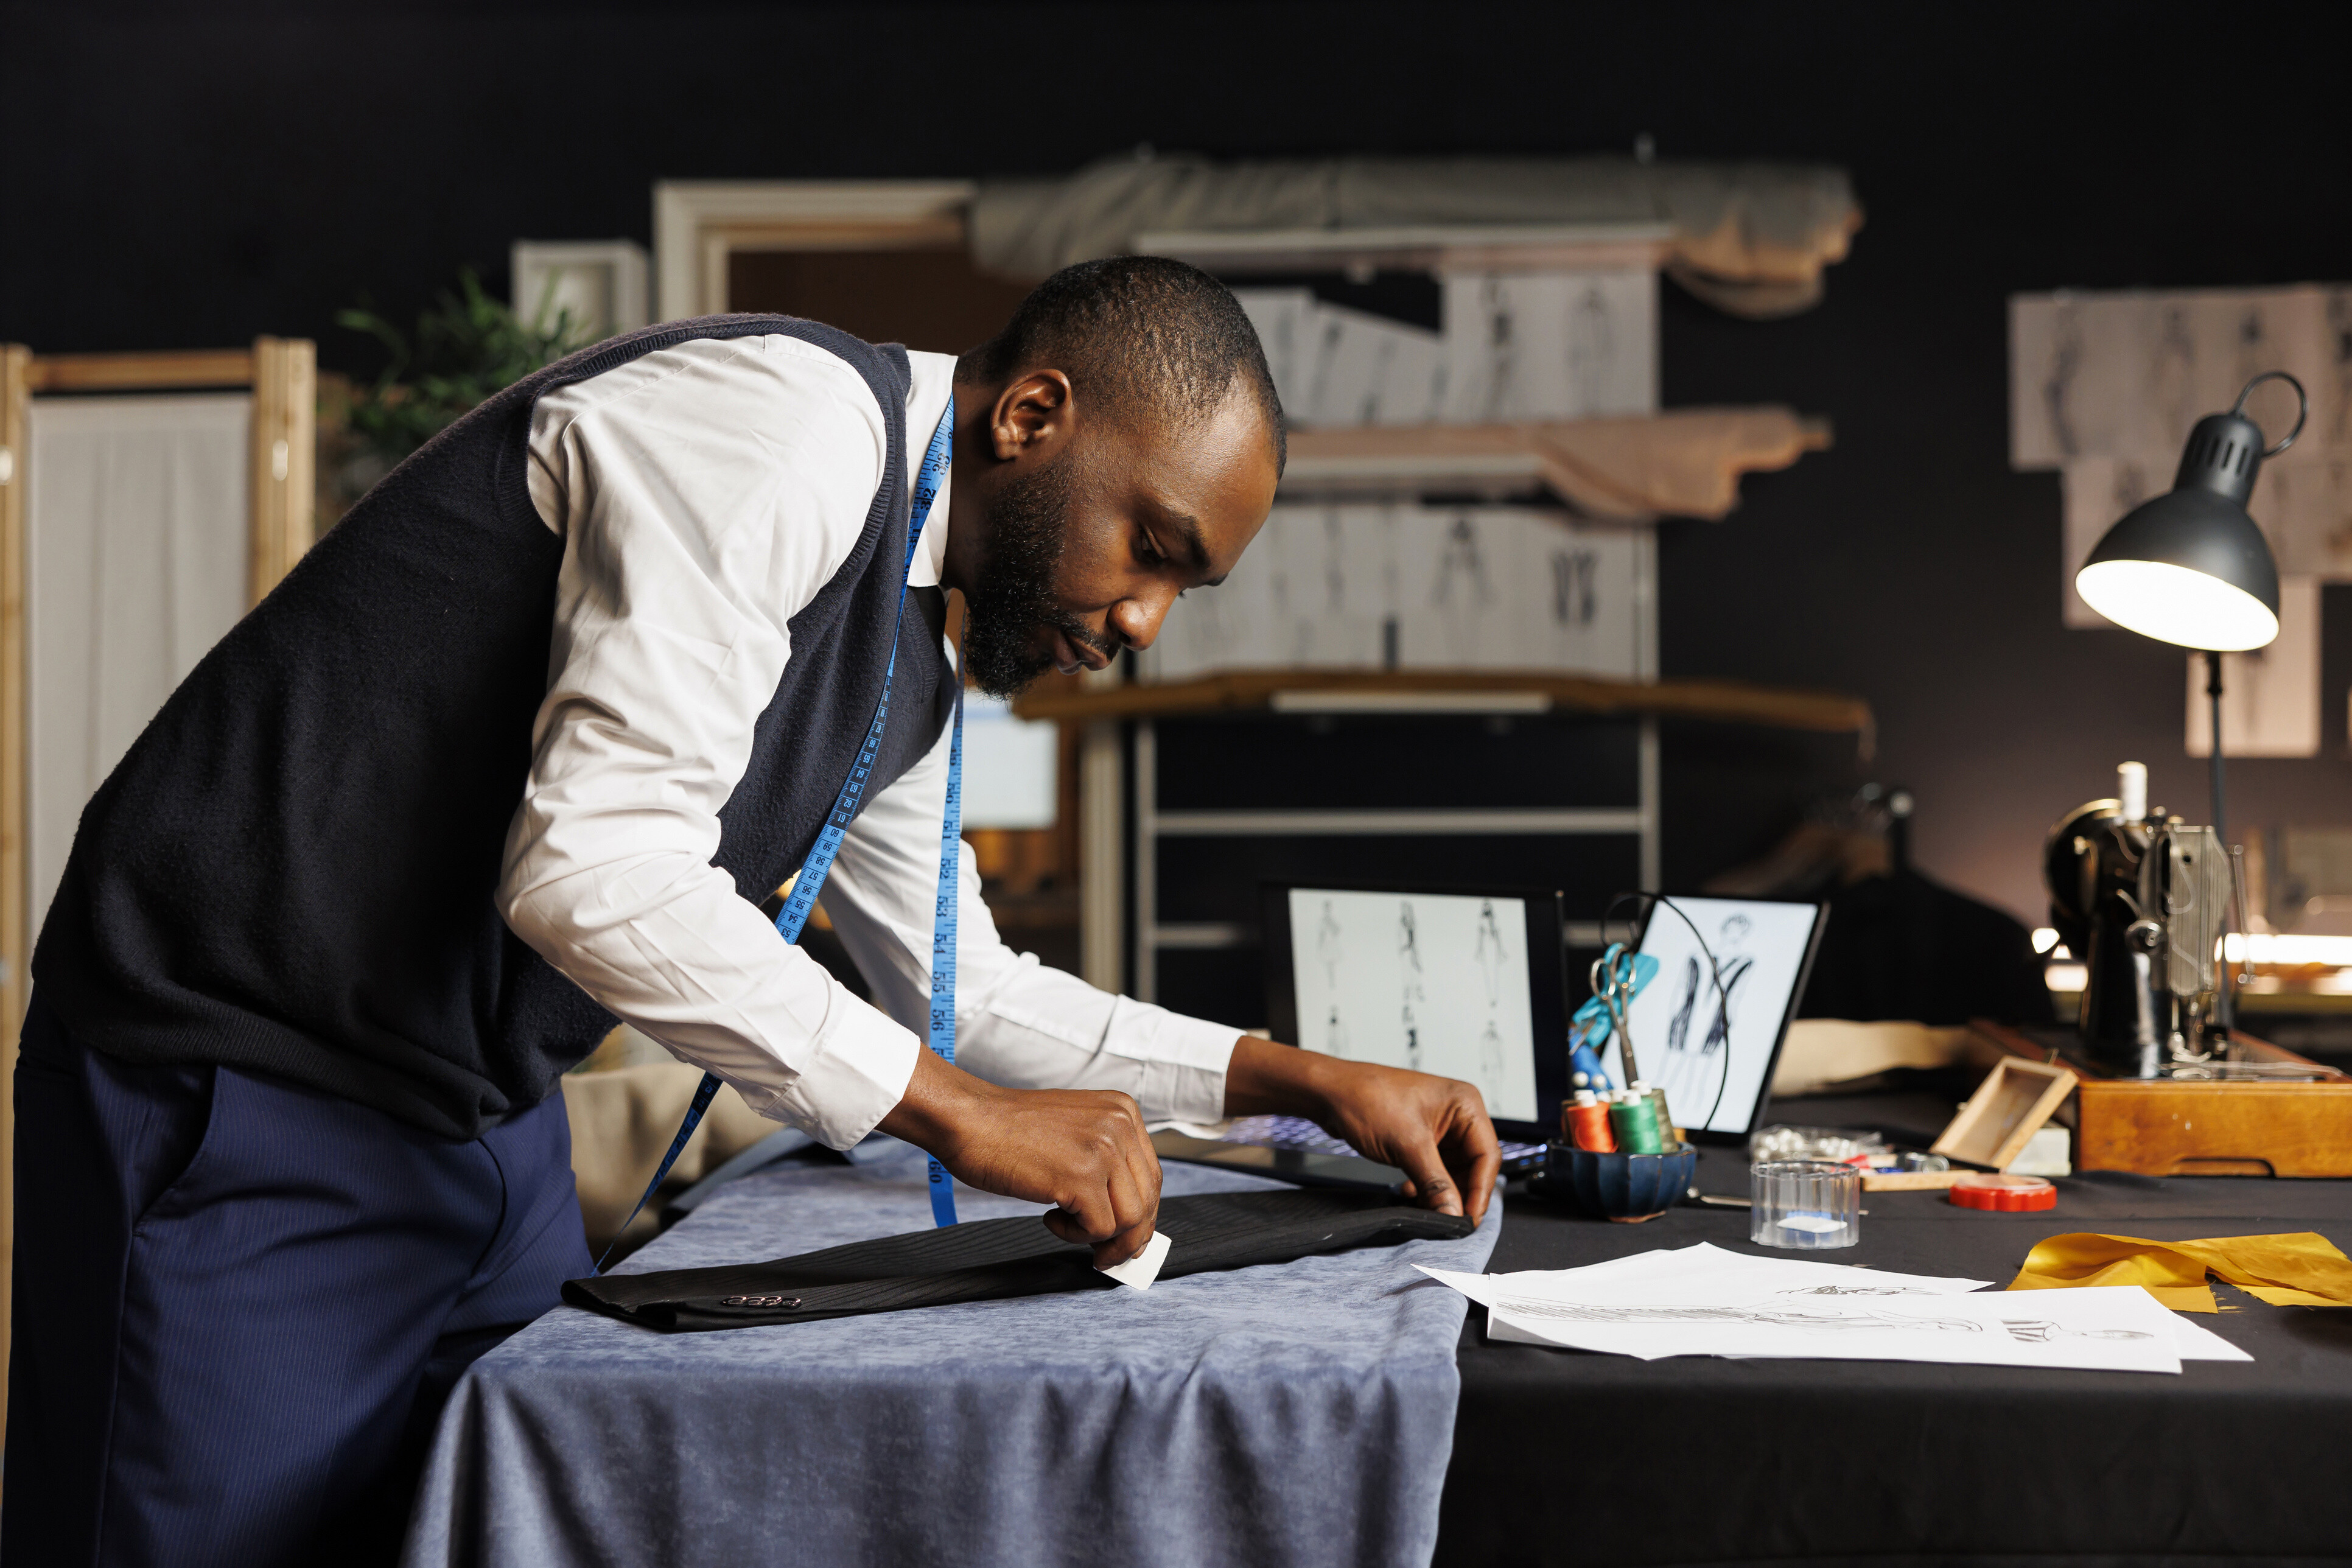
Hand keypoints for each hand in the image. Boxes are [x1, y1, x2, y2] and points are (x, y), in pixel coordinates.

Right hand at [877, 1048, 1161, 1265]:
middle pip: (1147, 1199)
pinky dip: (1075, 1235)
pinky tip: (1050, 1219)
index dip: (1141, 1214)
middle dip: (1130, 1236)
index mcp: (1123, 1111)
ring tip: (1069, 1230)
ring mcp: (1103, 1150)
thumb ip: (1105, 1160)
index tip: (1126, 1237)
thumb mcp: (1074, 1131)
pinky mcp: (1081, 1177)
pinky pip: (1100, 1229)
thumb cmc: (1009, 1130)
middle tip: (1105, 1254)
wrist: (968, 1119)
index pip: (1150, 1175)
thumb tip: (1129, 1214)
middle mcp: (1121, 1125)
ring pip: (1131, 1219)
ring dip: (1102, 1238)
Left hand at [1222, 1037, 1500, 1222]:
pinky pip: (1435, 1170)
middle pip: (1474, 1165)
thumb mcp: (1407, 1145)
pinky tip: (1412, 1194)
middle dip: (1460, 1194)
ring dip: (1442, 1193)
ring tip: (1428, 1209)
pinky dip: (1427, 1186)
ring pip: (1453, 1171)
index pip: (1487, 1154)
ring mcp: (1439, 1127)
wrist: (1330, 1093)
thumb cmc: (1366, 1098)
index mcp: (1465, 1104)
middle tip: (1450, 1221)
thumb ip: (1435, 1182)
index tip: (1469, 1218)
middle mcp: (1457, 1114)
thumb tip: (1454, 1214)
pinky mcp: (1421, 1139)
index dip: (1480, 1190)